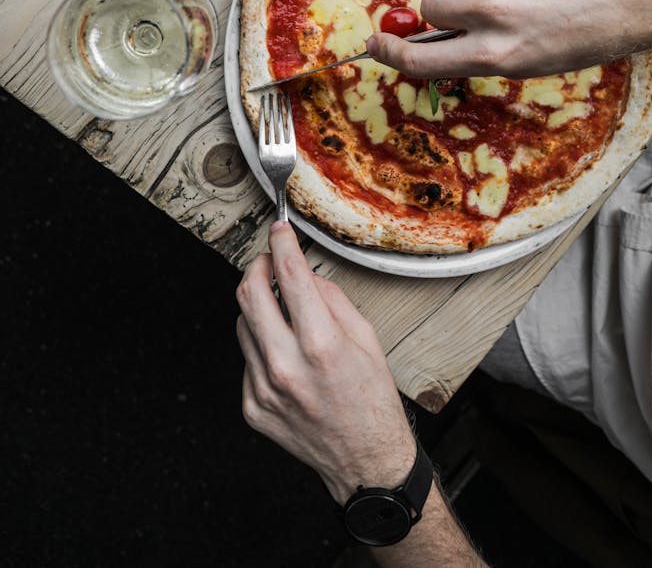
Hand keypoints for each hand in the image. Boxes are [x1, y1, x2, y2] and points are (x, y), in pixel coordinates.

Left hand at [236, 222, 415, 504]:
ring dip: (259, 307)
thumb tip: (301, 273)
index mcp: (321, 344)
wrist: (363, 460)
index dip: (281, 242)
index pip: (289, 275)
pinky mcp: (252, 406)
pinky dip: (263, 344)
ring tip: (284, 315)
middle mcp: (286, 366)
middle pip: (248, 293)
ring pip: (242, 324)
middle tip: (268, 261)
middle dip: (256, 266)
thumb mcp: (365, 337)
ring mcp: (264, 388)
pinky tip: (286, 355)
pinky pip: (247, 357)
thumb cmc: (371, 397)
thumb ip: (330, 298)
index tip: (279, 229)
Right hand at [366, 0, 650, 78]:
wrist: (618, 4)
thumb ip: (475, 53)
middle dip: (442, 13)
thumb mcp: (522, 64)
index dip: (389, 53)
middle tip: (473, 19)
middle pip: (431, 7)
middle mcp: (494, 17)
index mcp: (495, 56)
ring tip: (523, 1)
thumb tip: (432, 39)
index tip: (374, 45)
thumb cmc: (572, 43)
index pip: (421, 59)